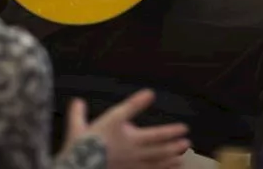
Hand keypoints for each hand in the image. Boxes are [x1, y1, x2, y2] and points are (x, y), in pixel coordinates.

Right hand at [63, 90, 189, 168]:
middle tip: (187, 141)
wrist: (75, 167)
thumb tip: (78, 100)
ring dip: (170, 159)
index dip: (170, 131)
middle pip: (158, 148)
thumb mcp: (80, 125)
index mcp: (124, 136)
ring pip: (155, 163)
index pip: (153, 133)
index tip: (184, 128)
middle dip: (174, 145)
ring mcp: (131, 165)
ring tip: (182, 157)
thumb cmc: (78, 146)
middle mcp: (131, 151)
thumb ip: (81, 112)